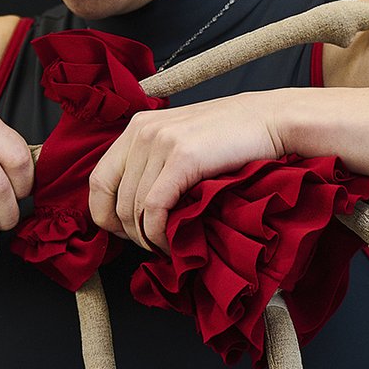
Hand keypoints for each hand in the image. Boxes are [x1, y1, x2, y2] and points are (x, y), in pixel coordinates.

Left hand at [88, 92, 285, 251]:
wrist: (271, 120)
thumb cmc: (231, 138)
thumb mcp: (181, 142)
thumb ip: (154, 163)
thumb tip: (132, 208)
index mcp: (137, 127)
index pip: (98, 180)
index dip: (103, 214)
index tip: (123, 232)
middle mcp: (142, 132)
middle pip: (114, 199)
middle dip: (129, 233)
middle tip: (150, 246)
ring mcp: (161, 142)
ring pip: (133, 208)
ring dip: (146, 237)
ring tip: (165, 247)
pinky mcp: (182, 157)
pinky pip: (154, 208)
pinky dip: (159, 233)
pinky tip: (171, 242)